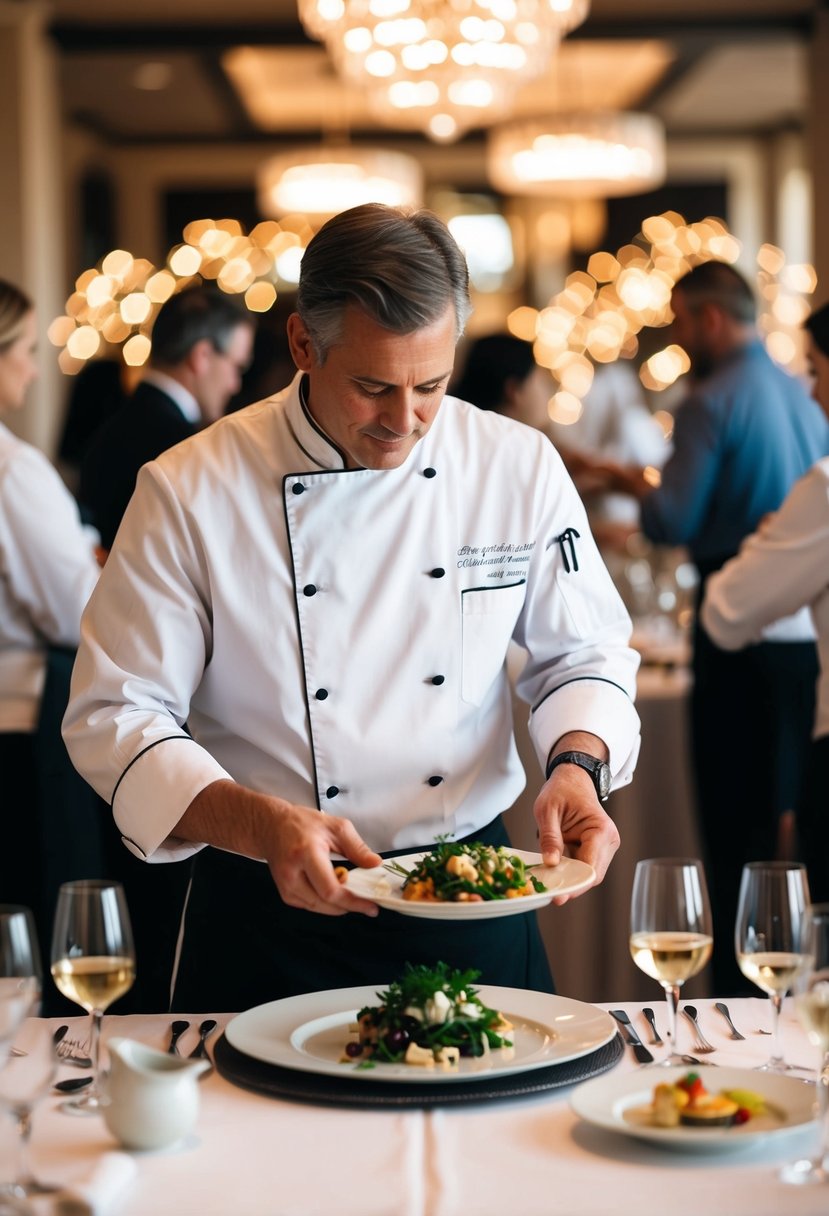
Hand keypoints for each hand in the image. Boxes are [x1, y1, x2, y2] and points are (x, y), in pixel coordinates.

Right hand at [176, 781, 381, 917]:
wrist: (271, 827)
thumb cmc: (302, 824)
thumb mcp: (335, 827)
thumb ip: (357, 847)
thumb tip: (375, 864)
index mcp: (307, 853)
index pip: (330, 889)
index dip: (353, 902)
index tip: (370, 906)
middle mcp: (293, 873)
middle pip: (325, 904)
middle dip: (350, 906)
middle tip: (367, 903)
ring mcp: (286, 886)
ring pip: (319, 908)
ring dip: (339, 906)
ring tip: (353, 895)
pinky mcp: (285, 893)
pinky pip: (311, 906)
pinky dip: (326, 904)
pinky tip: (335, 892)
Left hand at [532, 765, 619, 904]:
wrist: (573, 778)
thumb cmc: (562, 789)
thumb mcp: (548, 809)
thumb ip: (550, 837)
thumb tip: (550, 864)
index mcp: (601, 830)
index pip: (591, 866)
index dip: (575, 883)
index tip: (558, 896)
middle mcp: (609, 841)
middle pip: (592, 875)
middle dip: (572, 886)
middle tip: (549, 896)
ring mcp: (604, 847)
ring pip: (589, 874)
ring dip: (570, 880)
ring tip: (548, 886)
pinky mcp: (595, 850)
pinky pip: (583, 867)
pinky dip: (569, 873)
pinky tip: (554, 876)